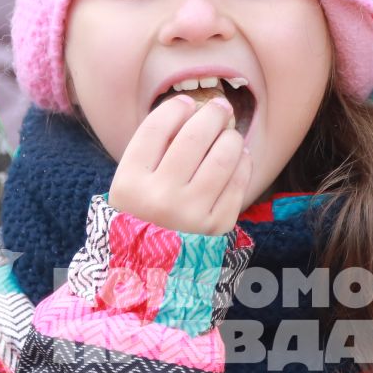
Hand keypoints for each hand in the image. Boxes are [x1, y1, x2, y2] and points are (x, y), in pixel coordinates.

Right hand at [108, 94, 252, 235]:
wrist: (152, 268)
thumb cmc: (143, 215)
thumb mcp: (130, 185)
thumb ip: (152, 149)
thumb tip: (193, 108)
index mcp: (130, 184)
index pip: (156, 128)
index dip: (176, 107)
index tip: (186, 103)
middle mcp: (160, 198)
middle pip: (194, 137)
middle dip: (212, 114)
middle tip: (219, 108)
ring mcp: (191, 214)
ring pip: (223, 155)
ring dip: (231, 136)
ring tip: (228, 135)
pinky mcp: (218, 227)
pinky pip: (239, 181)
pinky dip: (243, 162)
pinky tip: (239, 157)